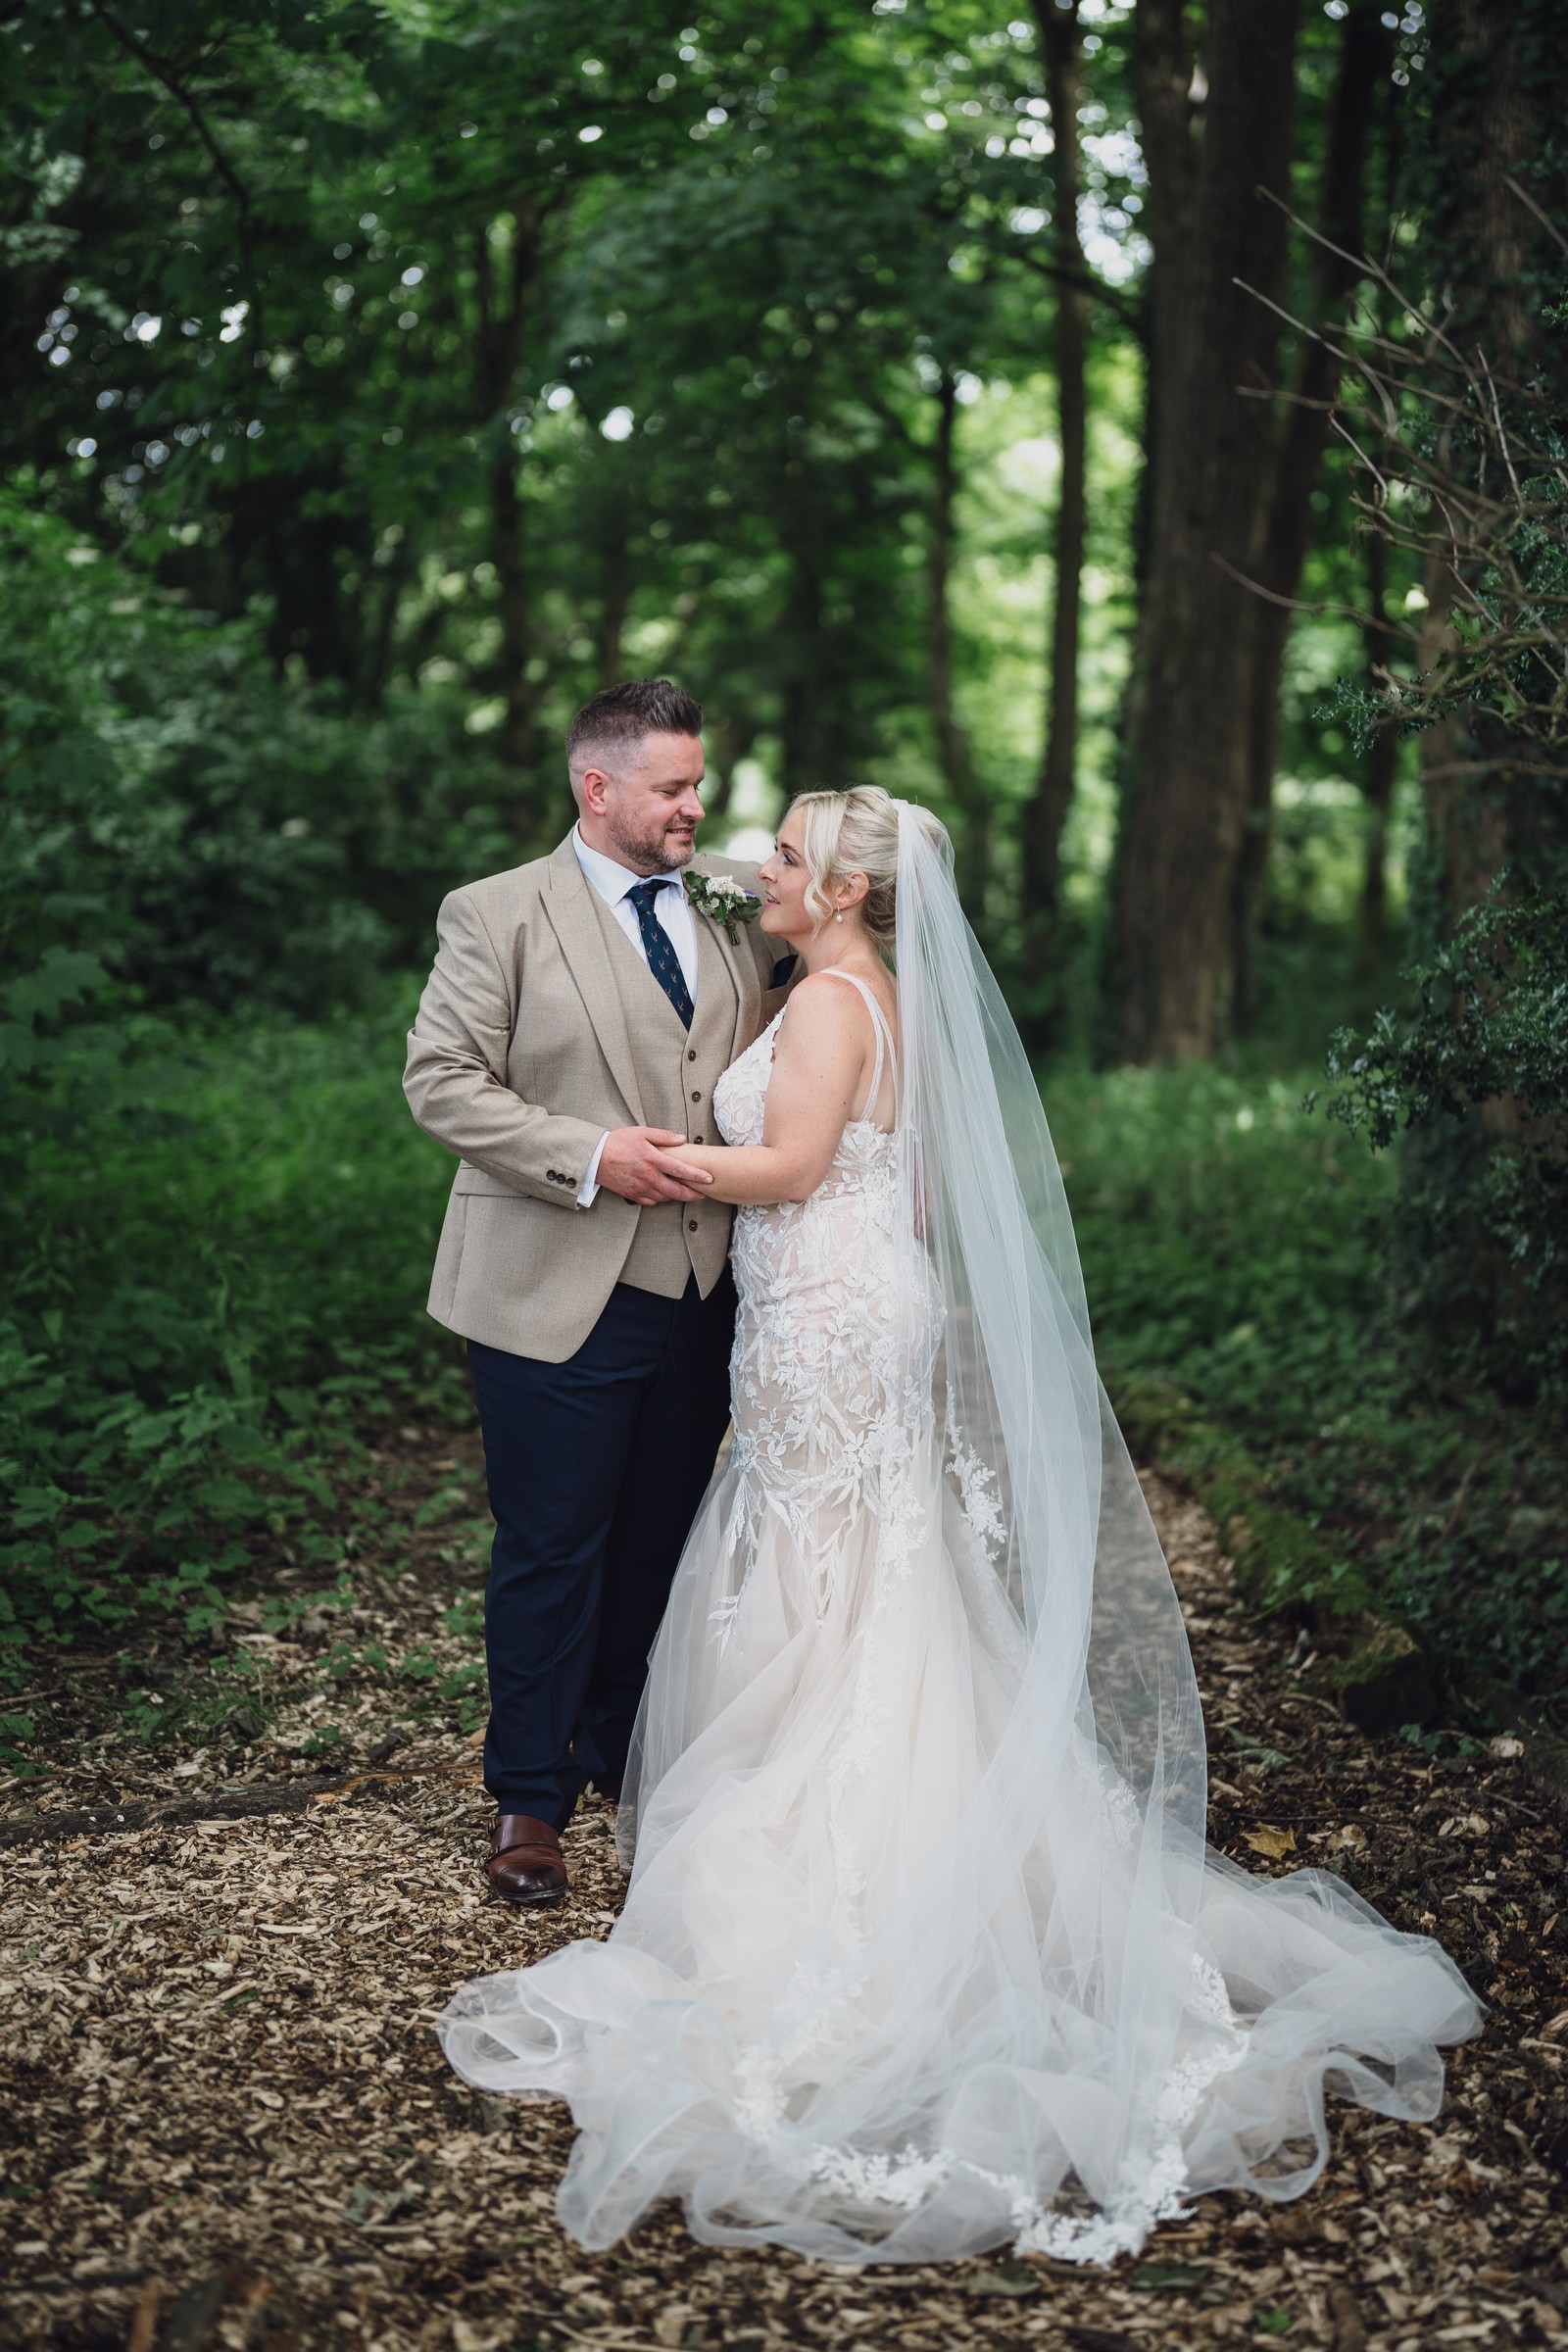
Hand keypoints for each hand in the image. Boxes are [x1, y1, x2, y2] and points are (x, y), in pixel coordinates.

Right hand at [595, 1127, 714, 1205]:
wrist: (595, 1157)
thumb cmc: (618, 1142)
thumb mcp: (641, 1132)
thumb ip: (663, 1136)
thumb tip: (682, 1138)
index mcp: (652, 1159)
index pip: (681, 1170)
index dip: (697, 1176)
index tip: (709, 1179)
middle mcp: (648, 1176)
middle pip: (676, 1190)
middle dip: (692, 1194)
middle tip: (701, 1193)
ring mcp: (640, 1187)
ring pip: (665, 1197)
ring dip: (676, 1196)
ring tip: (685, 1193)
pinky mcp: (632, 1195)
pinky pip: (651, 1201)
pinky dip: (660, 1199)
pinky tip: (664, 1194)